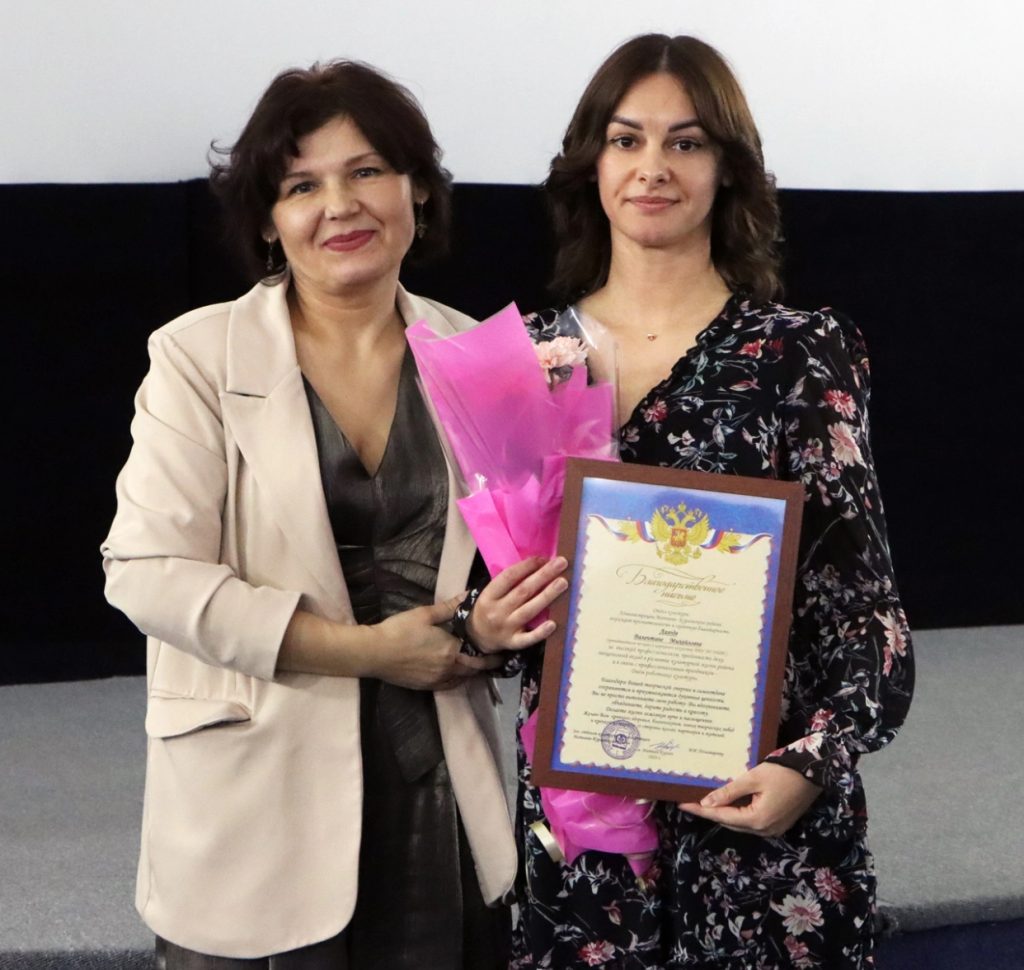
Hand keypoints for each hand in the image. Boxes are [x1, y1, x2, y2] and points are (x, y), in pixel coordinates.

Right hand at [368, 596, 501, 689]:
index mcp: (451, 650)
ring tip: (480, 665)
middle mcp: (448, 669)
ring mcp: (437, 680)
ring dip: (473, 672)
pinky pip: (450, 685)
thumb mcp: (425, 614)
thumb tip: (469, 595)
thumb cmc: (399, 630)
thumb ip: (450, 607)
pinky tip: (458, 673)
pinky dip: (458, 679)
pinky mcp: (426, 686)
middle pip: (475, 670)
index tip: (502, 649)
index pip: (480, 654)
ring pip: (463, 679)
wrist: (374, 653)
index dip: (493, 654)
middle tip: (497, 659)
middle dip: (488, 665)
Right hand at [467, 556, 568, 653]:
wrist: (477, 637)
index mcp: (489, 595)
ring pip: (529, 610)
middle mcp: (497, 611)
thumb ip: (510, 582)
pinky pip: (528, 638)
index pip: (508, 577)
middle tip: (561, 563)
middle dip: (543, 575)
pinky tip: (553, 623)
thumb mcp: (492, 593)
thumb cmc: (490, 608)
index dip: (527, 566)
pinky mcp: (514, 643)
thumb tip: (539, 565)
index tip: (543, 558)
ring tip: (562, 583)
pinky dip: (540, 632)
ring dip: (547, 595)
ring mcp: (506, 628)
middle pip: (523, 591)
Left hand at [679, 762, 820, 837]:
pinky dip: (738, 813)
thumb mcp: (753, 778)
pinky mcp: (779, 824)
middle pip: (731, 823)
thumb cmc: (783, 772)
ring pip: (741, 823)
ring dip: (725, 813)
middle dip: (711, 813)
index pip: (721, 816)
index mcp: (758, 820)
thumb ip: (729, 792)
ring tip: (705, 801)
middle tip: (691, 801)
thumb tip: (707, 804)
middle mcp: (765, 830)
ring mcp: (773, 829)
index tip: (682, 804)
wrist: (815, 772)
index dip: (701, 810)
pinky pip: (752, 821)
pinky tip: (728, 802)